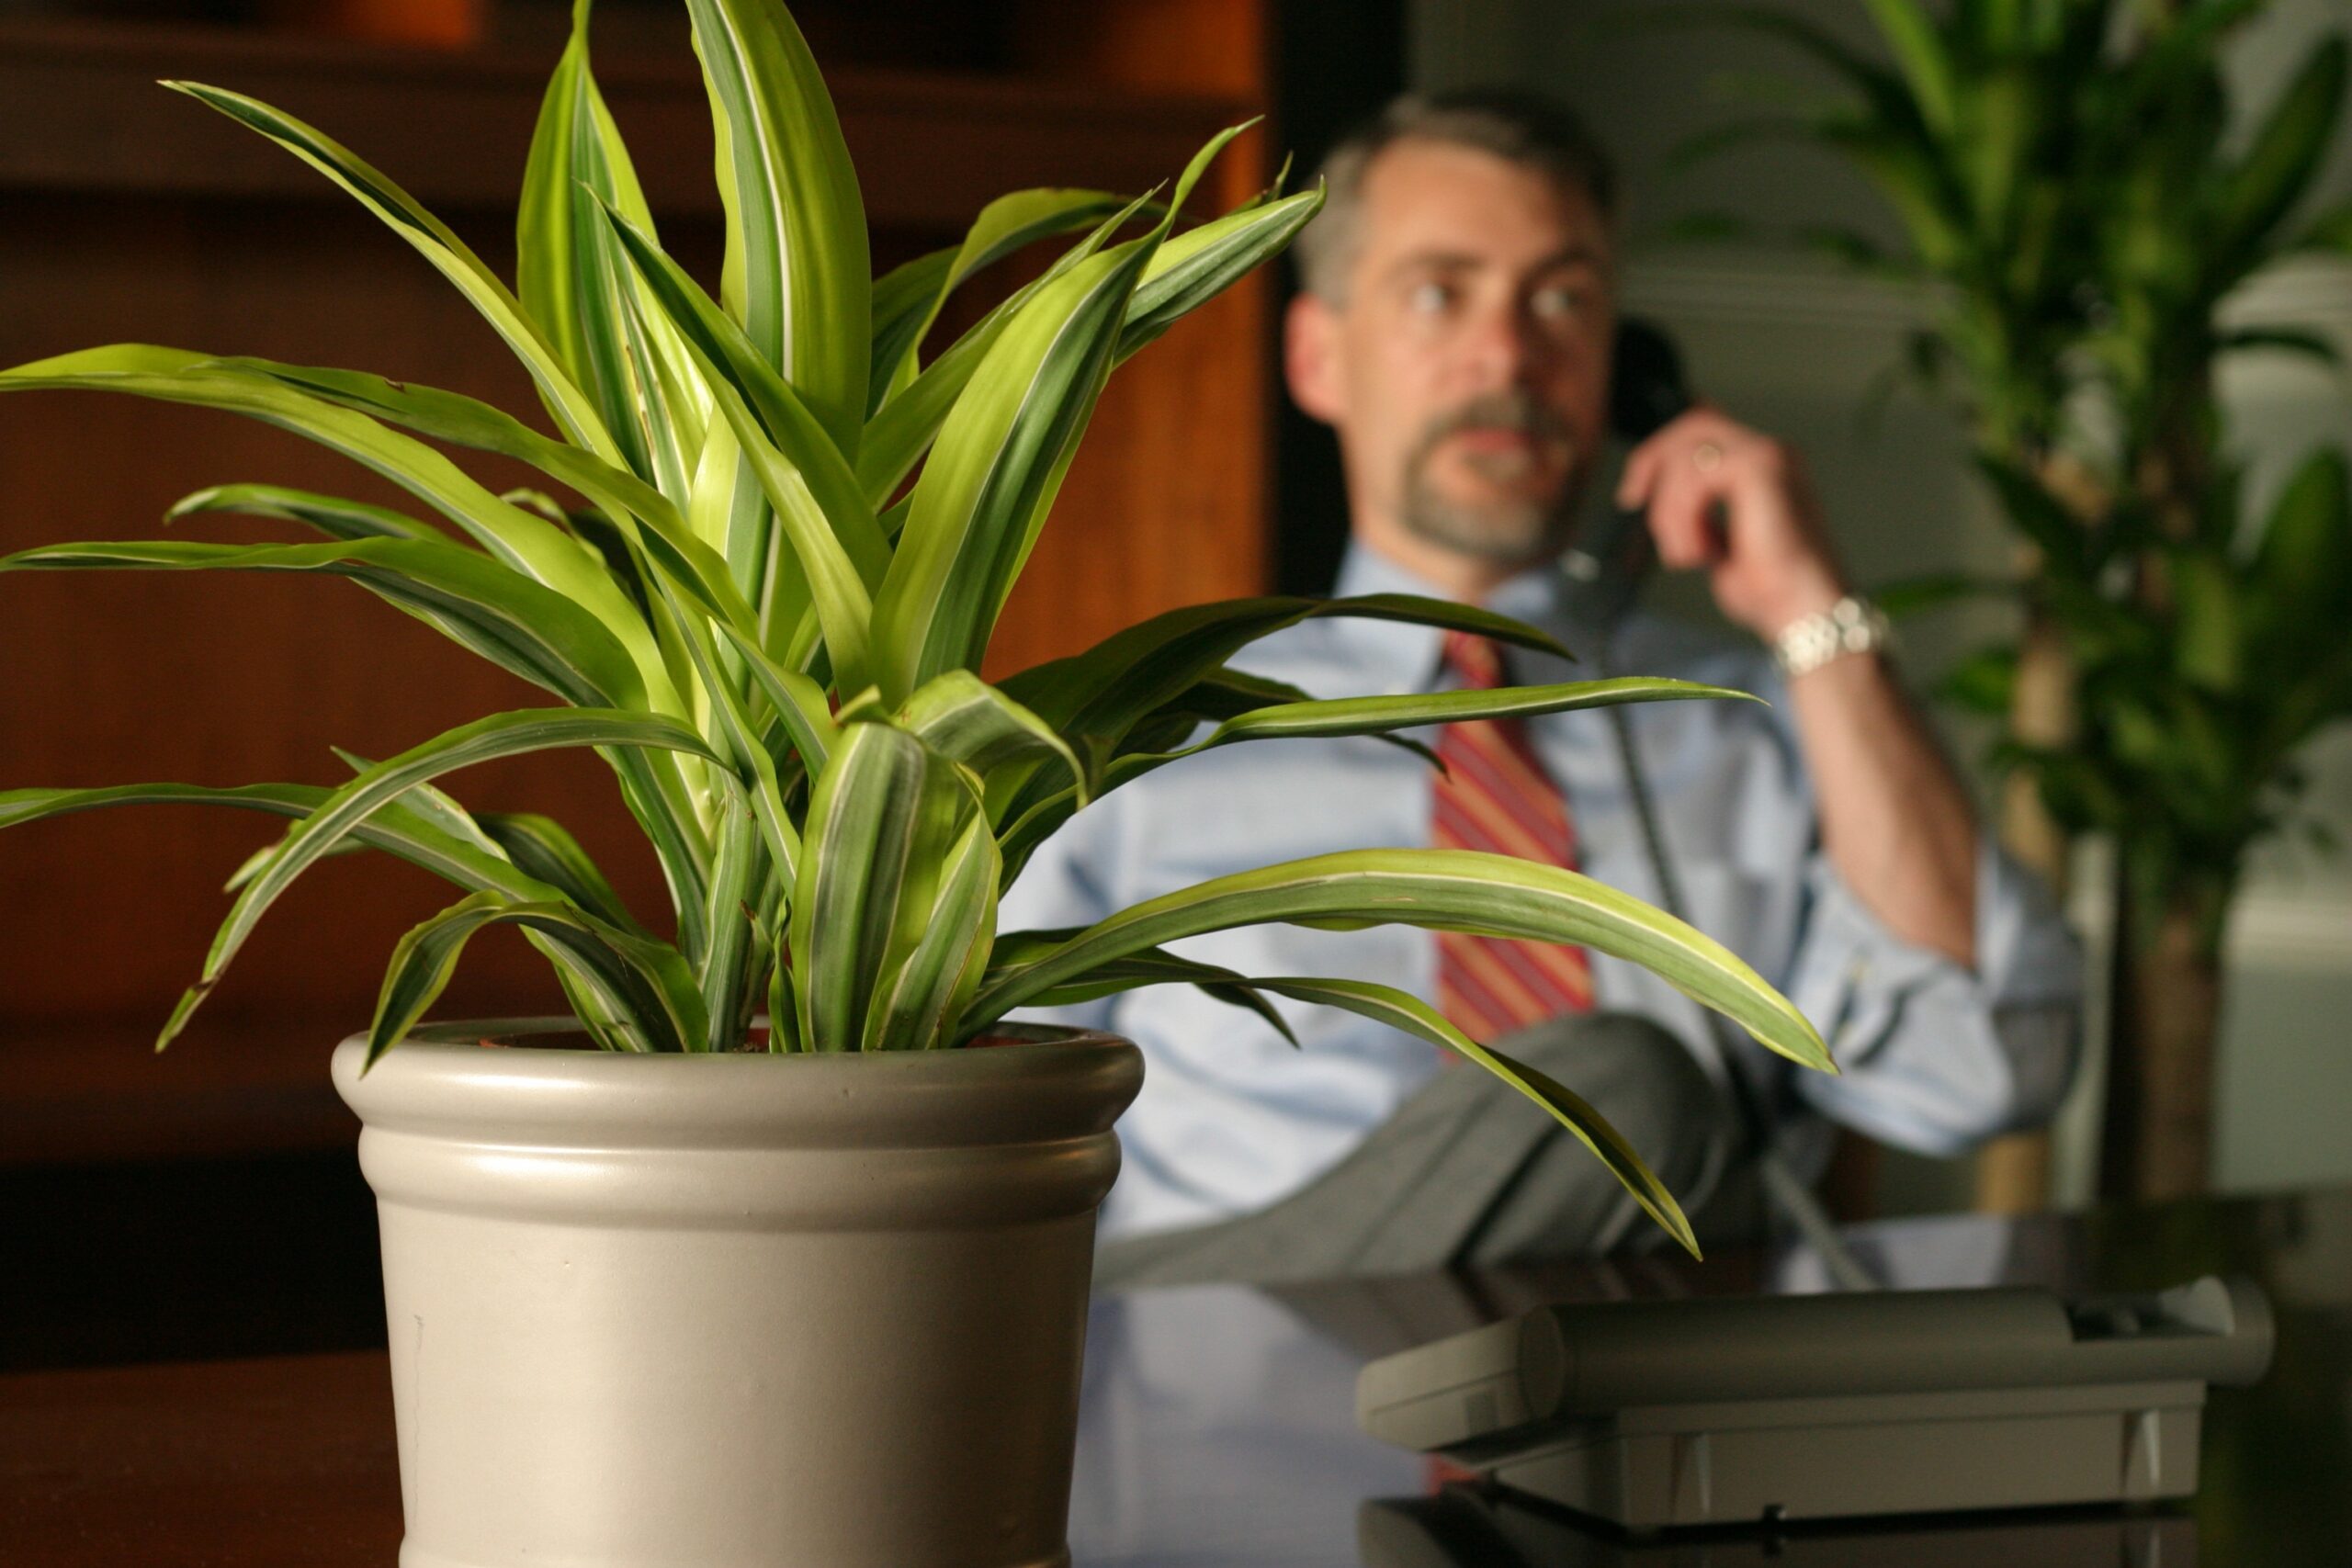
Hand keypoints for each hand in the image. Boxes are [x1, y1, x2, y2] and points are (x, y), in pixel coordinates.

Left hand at [1616, 408, 1847, 640]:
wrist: (1802, 611)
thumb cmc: (1767, 589)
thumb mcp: (1716, 541)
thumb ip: (1696, 511)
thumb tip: (1659, 499)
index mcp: (1762, 465)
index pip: (1700, 429)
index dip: (1658, 452)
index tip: (1633, 494)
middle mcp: (1769, 452)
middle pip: (1692, 425)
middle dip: (1651, 460)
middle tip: (1632, 499)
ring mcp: (1768, 456)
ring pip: (1686, 456)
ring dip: (1669, 512)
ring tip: (1687, 555)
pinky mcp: (1761, 468)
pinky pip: (1695, 476)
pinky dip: (1684, 518)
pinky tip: (1702, 553)